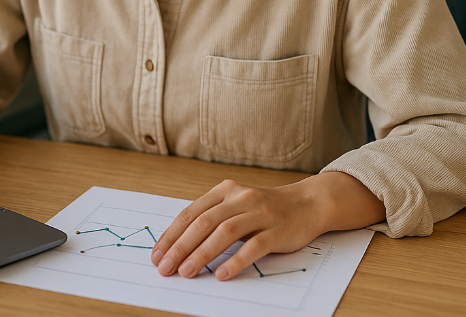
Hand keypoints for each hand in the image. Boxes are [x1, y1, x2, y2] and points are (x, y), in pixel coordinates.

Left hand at [151, 172, 383, 280]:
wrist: (308, 203)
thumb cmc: (265, 209)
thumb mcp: (236, 205)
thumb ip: (212, 218)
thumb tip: (178, 245)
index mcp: (225, 191)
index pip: (191, 213)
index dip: (172, 235)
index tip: (157, 255)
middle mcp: (241, 198)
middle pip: (204, 223)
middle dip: (181, 247)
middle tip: (166, 268)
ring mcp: (260, 213)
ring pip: (225, 233)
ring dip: (202, 254)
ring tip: (187, 272)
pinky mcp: (277, 230)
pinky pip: (254, 246)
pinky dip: (236, 260)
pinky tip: (223, 274)